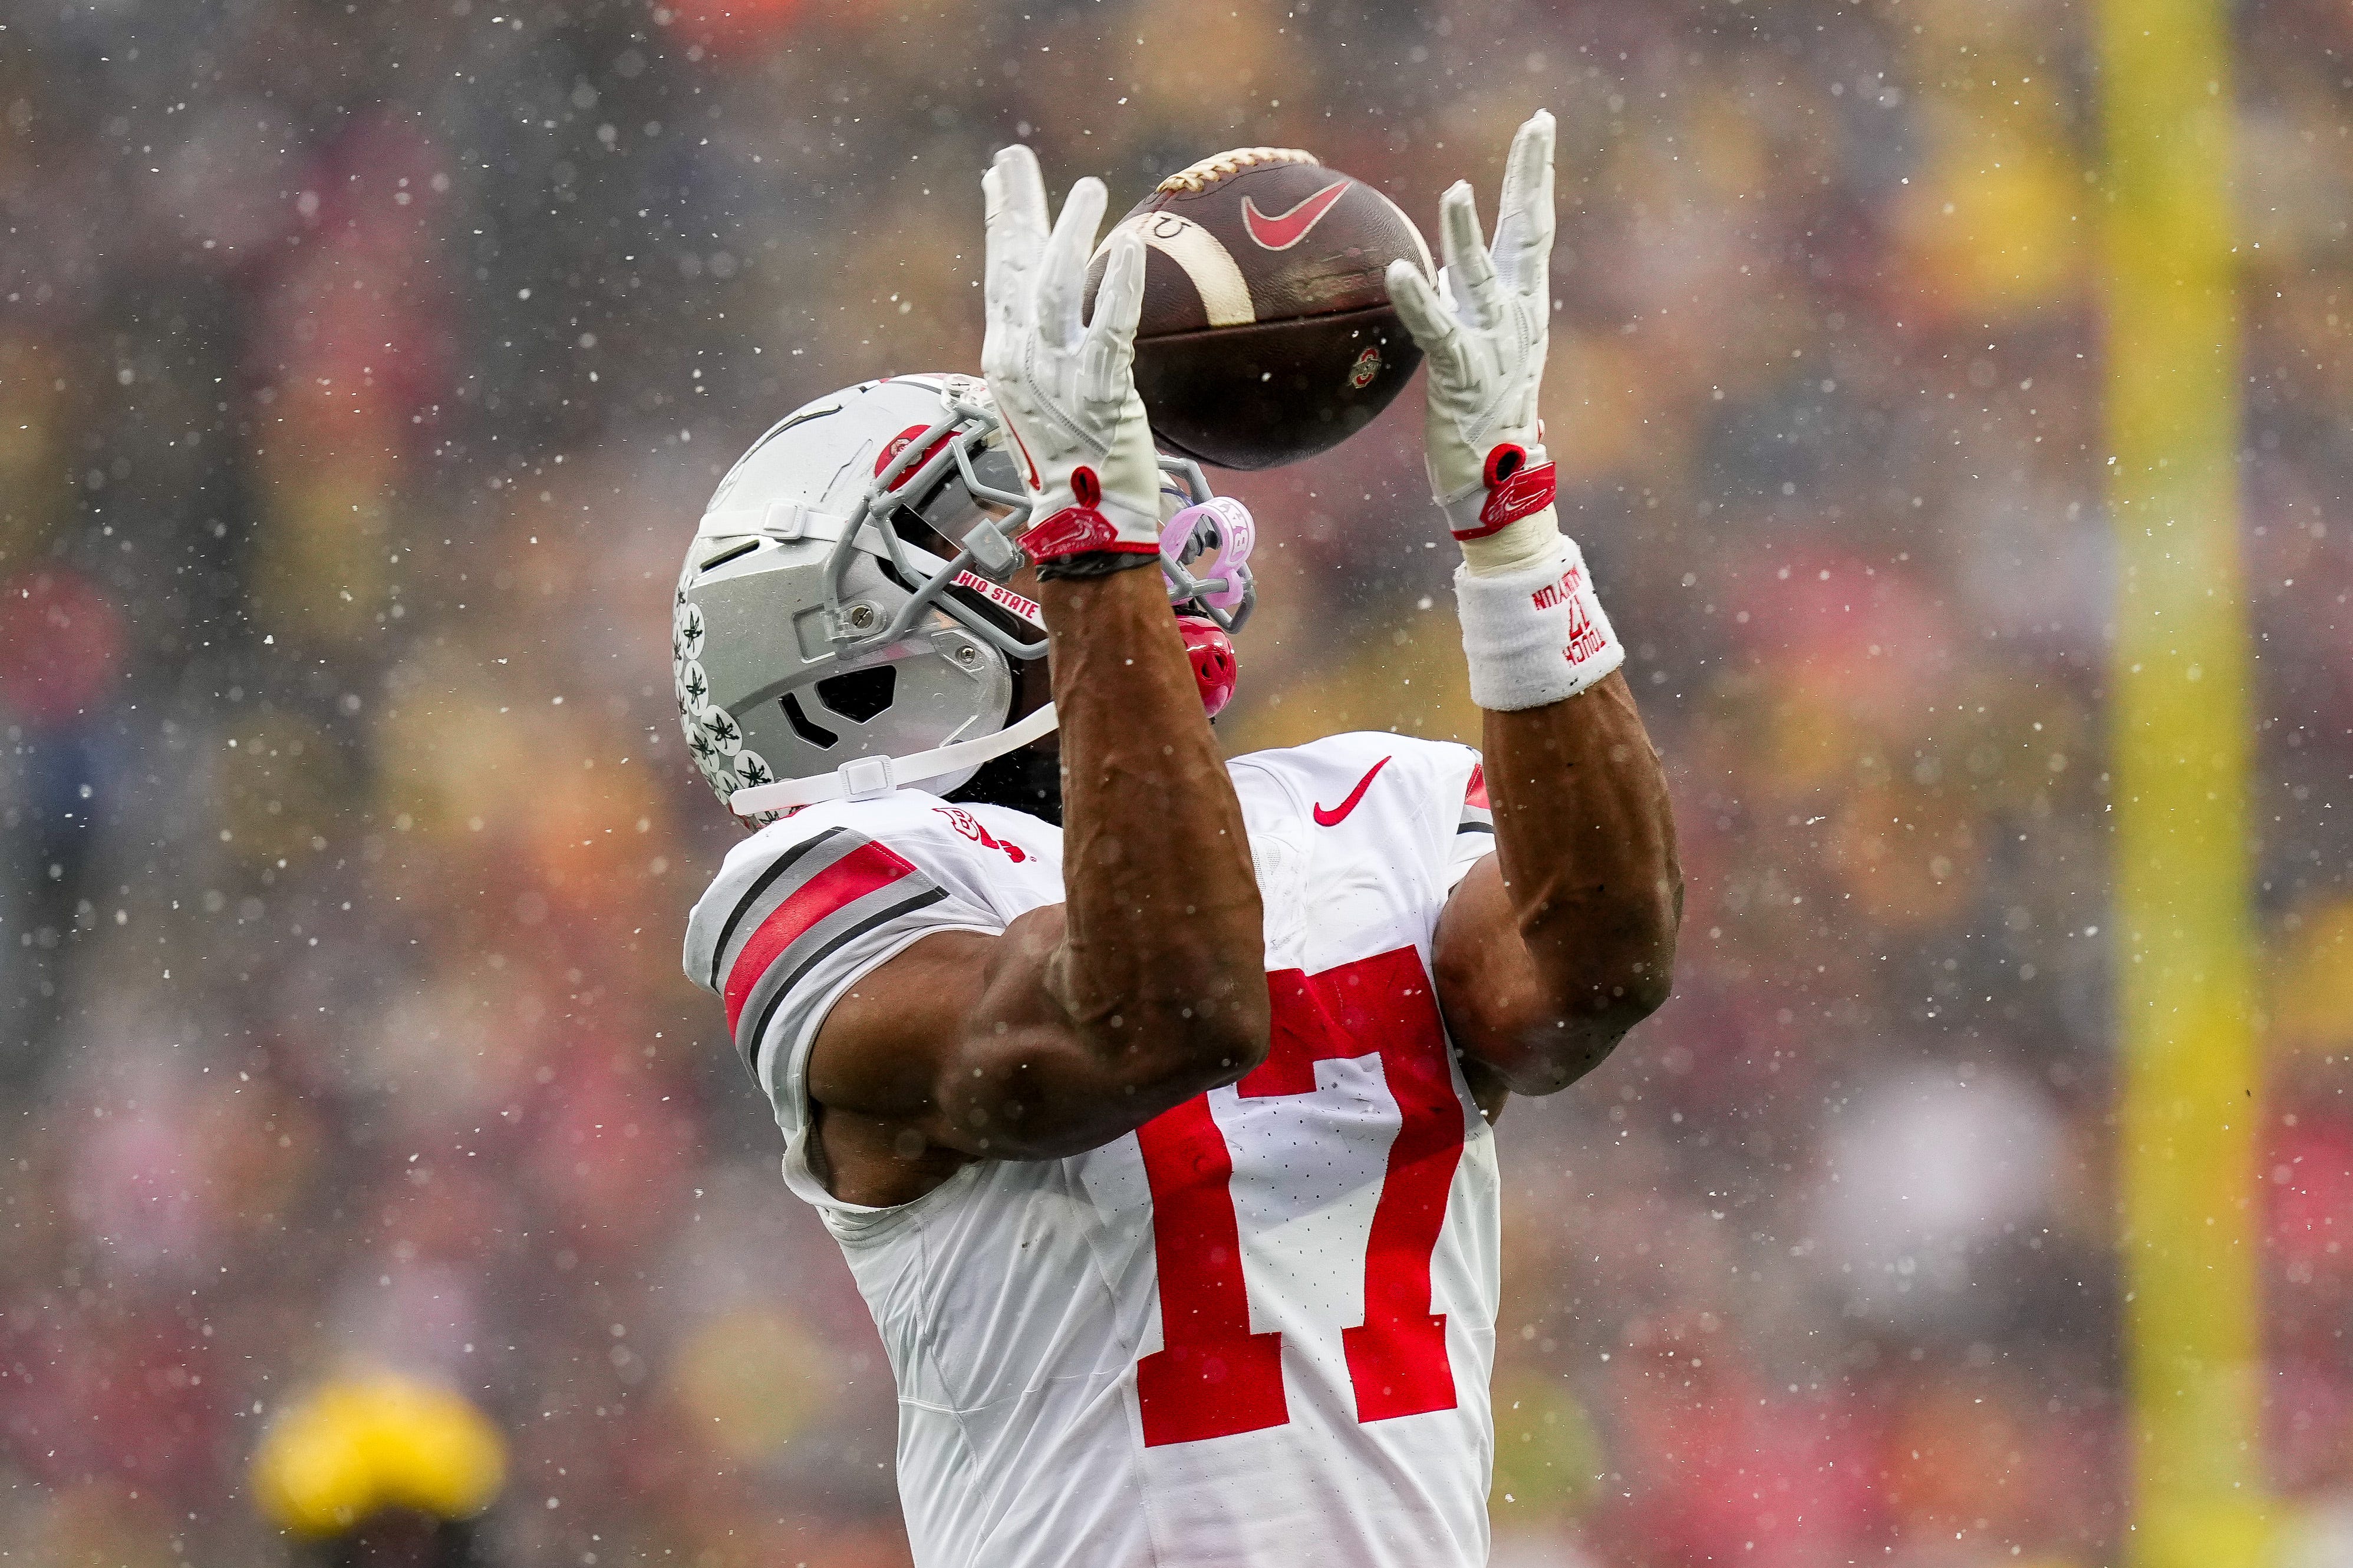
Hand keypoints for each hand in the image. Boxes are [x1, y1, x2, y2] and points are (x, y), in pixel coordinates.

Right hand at [981, 145, 1162, 563]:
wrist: (1085, 520)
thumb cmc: (1072, 463)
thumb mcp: (1043, 399)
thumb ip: (1043, 351)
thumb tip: (1049, 310)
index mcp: (1005, 359)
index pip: (997, 275)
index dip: (998, 222)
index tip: (999, 177)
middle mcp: (1020, 360)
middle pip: (1012, 267)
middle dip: (1015, 207)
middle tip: (1017, 158)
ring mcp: (1056, 375)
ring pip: (1054, 286)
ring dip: (1070, 232)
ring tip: (1089, 189)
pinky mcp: (1099, 390)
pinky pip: (1109, 327)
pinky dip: (1117, 284)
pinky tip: (1129, 246)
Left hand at [1384, 111, 1558, 573]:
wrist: (1501, 487)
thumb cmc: (1486, 415)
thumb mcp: (1481, 344)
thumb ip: (1470, 302)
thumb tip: (1450, 265)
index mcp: (1523, 306)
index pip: (1532, 227)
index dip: (1533, 176)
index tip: (1539, 125)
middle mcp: (1519, 319)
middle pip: (1526, 235)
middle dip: (1529, 179)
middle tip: (1537, 127)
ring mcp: (1495, 348)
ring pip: (1480, 280)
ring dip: (1466, 235)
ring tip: (1456, 189)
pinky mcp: (1463, 379)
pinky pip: (1439, 334)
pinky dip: (1419, 301)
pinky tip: (1402, 270)